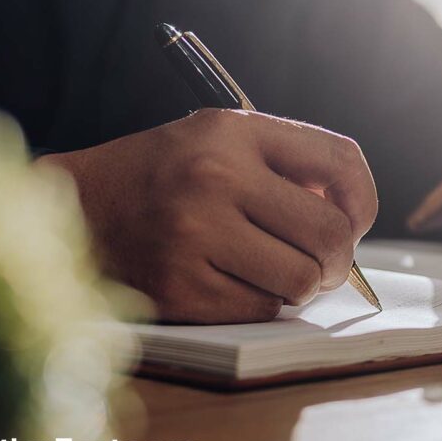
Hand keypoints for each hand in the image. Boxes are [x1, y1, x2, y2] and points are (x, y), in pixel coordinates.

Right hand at [39, 108, 377, 323]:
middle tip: (326, 264)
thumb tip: (353, 214)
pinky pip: (262, 309)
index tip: (356, 219)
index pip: (339, 161)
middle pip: (329, 233)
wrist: (77, 209)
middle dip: (339, 258)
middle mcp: (215, 178)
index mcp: (232, 132)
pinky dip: (262, 303)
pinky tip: (235, 283)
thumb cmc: (162, 176)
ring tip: (278, 272)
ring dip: (302, 285)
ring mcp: (195, 235)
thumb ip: (285, 165)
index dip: (363, 199)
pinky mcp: (181, 288)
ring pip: (301, 280)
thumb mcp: (218, 141)